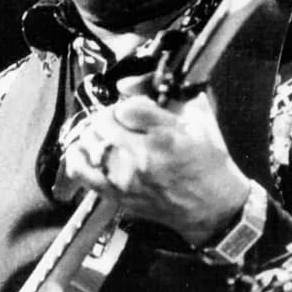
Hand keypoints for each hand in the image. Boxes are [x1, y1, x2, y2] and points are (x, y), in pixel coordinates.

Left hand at [63, 89, 249, 245]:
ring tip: (110, 134)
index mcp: (165, 137)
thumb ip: (172, 95)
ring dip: (98, 132)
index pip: (128, 106)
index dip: (132, 102)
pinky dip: (77, 157)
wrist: (214, 209)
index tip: (138, 109)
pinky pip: (81, 171)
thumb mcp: (201, 120)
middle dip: (113, 114)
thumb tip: (135, 82)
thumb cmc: (210, 165)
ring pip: (90, 141)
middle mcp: (141, 158)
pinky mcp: (117, 195)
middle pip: (104, 121)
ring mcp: (125, 179)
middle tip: (123, 120)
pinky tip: (85, 149)